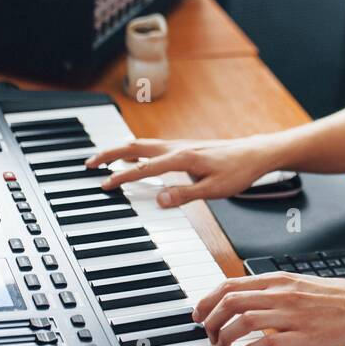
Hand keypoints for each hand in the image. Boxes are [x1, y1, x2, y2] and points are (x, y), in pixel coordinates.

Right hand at [84, 135, 279, 206]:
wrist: (255, 154)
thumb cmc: (238, 171)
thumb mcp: (215, 190)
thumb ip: (186, 195)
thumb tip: (159, 200)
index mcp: (182, 158)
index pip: (144, 168)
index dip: (122, 177)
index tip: (104, 185)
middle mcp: (177, 148)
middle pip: (135, 147)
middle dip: (109, 154)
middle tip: (89, 163)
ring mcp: (179, 146)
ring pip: (142, 145)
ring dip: (120, 151)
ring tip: (102, 160)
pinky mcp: (183, 148)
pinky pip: (152, 148)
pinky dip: (135, 151)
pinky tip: (132, 159)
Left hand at [192, 272, 344, 345]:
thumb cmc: (334, 299)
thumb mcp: (298, 284)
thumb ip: (271, 290)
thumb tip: (244, 298)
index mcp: (278, 281)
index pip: (230, 285)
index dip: (208, 300)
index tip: (199, 313)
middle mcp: (281, 295)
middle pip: (231, 302)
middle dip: (210, 320)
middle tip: (207, 334)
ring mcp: (291, 315)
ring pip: (244, 321)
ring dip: (225, 336)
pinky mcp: (302, 336)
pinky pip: (267, 343)